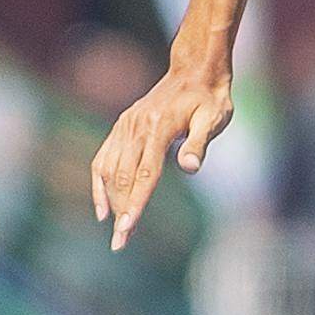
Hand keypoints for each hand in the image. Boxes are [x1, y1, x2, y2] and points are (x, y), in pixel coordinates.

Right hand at [88, 64, 234, 249]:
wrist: (194, 70)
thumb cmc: (210, 98)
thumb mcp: (215, 118)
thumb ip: (200, 143)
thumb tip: (191, 168)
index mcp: (158, 128)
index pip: (145, 174)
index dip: (135, 204)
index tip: (126, 229)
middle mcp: (135, 127)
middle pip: (123, 178)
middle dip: (121, 212)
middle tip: (120, 245)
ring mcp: (125, 126)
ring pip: (109, 170)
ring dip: (110, 202)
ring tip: (117, 231)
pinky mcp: (121, 127)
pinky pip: (103, 159)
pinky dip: (99, 184)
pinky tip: (102, 208)